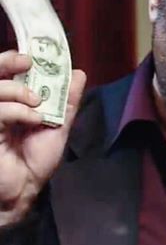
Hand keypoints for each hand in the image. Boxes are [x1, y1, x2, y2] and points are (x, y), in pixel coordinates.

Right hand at [0, 50, 85, 225]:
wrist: (24, 189)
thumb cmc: (36, 159)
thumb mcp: (58, 125)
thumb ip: (67, 100)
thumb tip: (79, 73)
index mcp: (11, 101)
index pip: (6, 72)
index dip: (14, 59)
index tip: (33, 55)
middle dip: (7, 61)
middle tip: (27, 62)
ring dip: (18, 90)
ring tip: (37, 102)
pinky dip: (18, 111)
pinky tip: (34, 119)